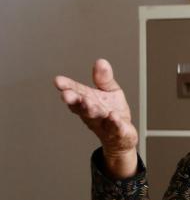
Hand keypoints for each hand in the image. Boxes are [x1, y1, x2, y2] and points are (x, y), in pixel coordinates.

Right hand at [54, 59, 137, 177]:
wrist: (121, 137)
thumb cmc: (112, 112)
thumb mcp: (109, 91)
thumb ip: (104, 79)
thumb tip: (101, 62)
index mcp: (88, 101)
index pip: (76, 93)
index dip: (67, 87)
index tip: (58, 81)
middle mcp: (92, 113)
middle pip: (81, 106)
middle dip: (74, 100)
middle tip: (67, 95)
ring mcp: (103, 123)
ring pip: (95, 117)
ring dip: (90, 110)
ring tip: (88, 102)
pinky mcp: (117, 132)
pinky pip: (115, 128)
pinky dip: (113, 123)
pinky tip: (113, 116)